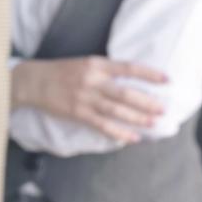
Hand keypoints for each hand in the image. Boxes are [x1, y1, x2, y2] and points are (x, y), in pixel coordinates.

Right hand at [10, 56, 166, 143]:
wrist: (33, 81)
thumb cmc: (61, 71)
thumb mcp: (84, 63)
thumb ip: (105, 71)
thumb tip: (131, 81)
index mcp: (96, 64)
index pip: (128, 67)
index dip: (149, 74)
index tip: (167, 79)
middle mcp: (92, 80)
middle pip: (125, 93)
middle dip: (146, 102)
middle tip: (164, 109)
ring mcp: (84, 98)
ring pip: (116, 110)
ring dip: (136, 118)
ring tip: (153, 124)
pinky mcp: (77, 113)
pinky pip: (102, 125)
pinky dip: (118, 132)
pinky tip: (132, 138)